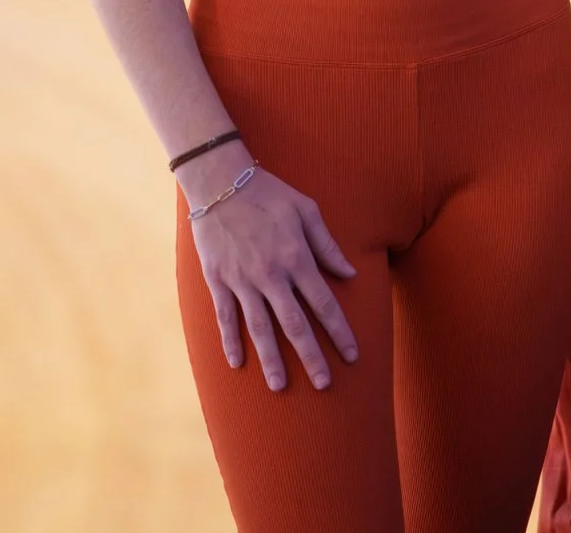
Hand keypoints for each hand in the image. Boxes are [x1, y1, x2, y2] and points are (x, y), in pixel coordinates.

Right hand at [181, 150, 360, 391]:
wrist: (220, 182)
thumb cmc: (269, 194)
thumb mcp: (307, 211)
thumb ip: (327, 246)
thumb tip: (351, 273)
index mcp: (297, 258)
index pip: (324, 304)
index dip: (340, 332)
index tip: (352, 355)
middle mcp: (271, 276)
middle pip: (295, 325)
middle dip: (311, 357)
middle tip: (325, 385)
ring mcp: (241, 281)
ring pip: (260, 329)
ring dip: (272, 360)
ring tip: (281, 387)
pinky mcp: (218, 281)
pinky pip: (226, 318)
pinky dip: (230, 342)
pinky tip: (238, 364)